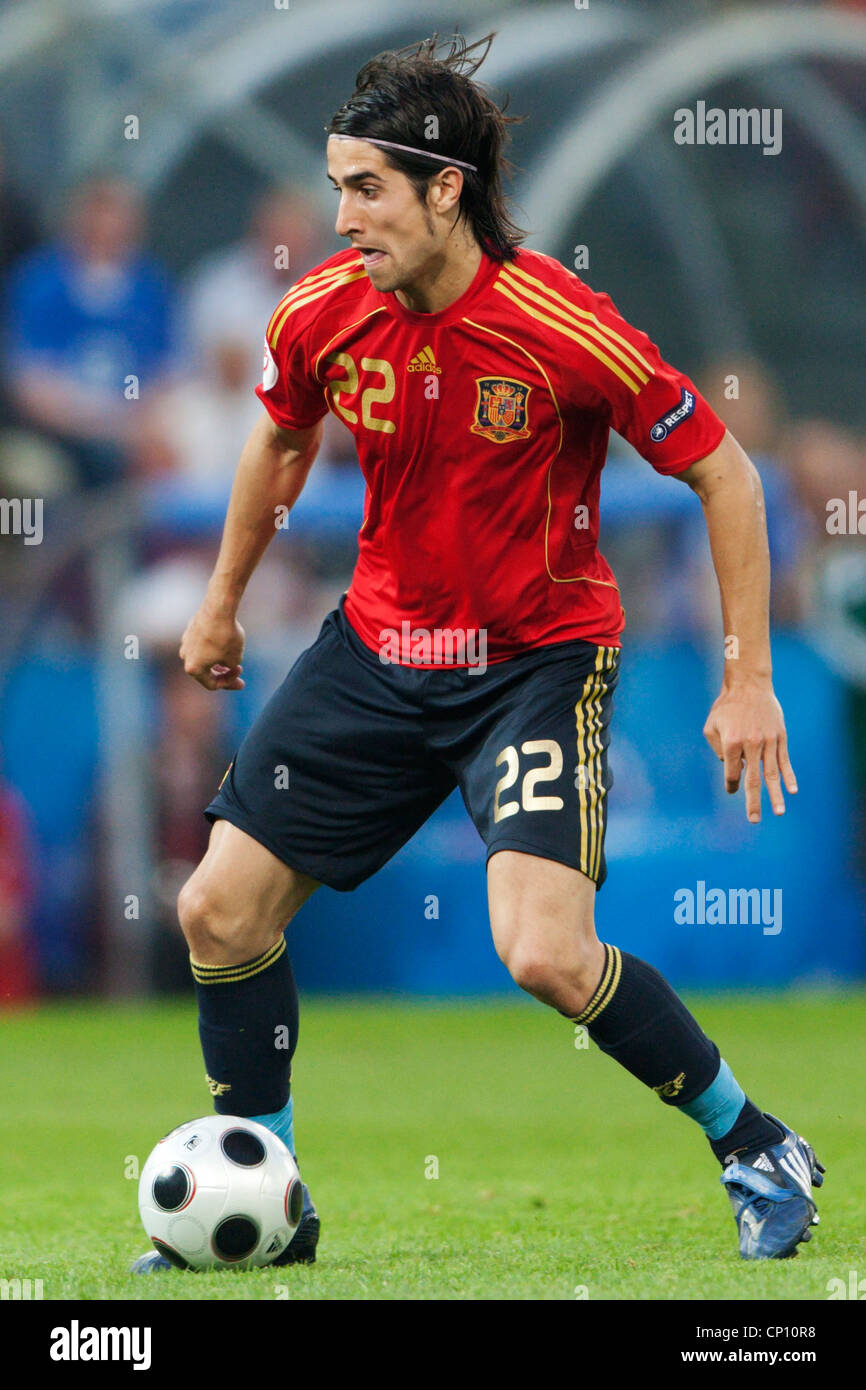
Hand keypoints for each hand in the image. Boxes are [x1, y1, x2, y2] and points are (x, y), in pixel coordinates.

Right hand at [179, 600, 245, 690]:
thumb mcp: (235, 659)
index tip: (241, 674)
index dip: (229, 682)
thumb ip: (230, 668)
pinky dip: (213, 645)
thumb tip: (226, 664)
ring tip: (233, 654)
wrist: (218, 608)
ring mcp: (186, 642)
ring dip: (218, 658)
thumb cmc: (226, 636)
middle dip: (224, 672)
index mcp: (193, 669)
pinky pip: (202, 643)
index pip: (212, 684)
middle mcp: (185, 656)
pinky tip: (225, 639)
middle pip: (206, 671)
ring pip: (203, 656)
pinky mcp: (190, 629)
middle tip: (239, 670)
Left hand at [703, 683, 797, 822]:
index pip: (732, 773)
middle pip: (753, 779)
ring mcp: (768, 741)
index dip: (731, 784)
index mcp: (731, 743)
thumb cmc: (726, 707)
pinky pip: (784, 760)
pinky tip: (792, 790)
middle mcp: (750, 744)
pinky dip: (789, 776)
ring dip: (775, 794)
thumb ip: (717, 749)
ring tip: (779, 812)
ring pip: (772, 773)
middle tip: (754, 820)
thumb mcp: (711, 726)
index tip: (731, 789)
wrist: (748, 684)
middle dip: (753, 802)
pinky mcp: (780, 737)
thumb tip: (731, 766)